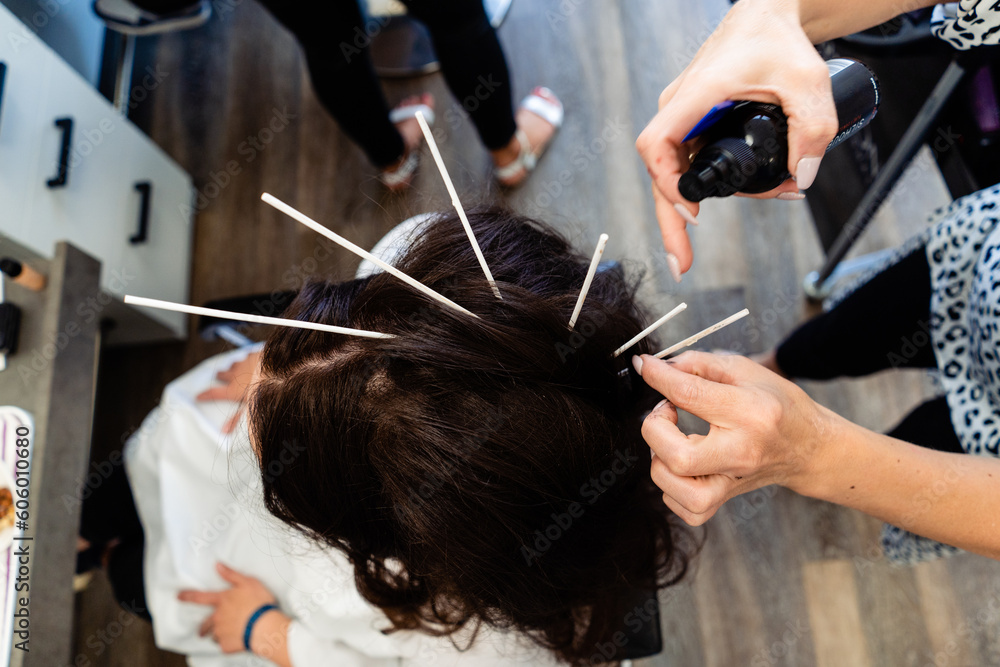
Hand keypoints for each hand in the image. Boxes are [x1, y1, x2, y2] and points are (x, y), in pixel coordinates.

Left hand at [178, 562, 279, 653]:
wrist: (265, 626)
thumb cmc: (258, 602)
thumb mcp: (248, 582)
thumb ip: (231, 575)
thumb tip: (218, 565)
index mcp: (222, 601)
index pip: (200, 597)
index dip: (188, 596)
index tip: (178, 596)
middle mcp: (217, 617)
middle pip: (205, 624)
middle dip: (203, 628)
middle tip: (202, 631)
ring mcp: (220, 632)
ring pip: (214, 635)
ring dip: (218, 635)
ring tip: (229, 634)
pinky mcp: (226, 645)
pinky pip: (223, 645)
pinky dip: (228, 643)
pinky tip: (237, 640)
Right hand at [196, 350, 261, 432]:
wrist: (282, 368)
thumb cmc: (267, 391)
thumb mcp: (251, 408)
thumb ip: (237, 419)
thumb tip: (224, 431)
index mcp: (234, 390)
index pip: (215, 393)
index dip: (205, 395)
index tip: (197, 396)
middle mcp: (236, 375)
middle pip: (224, 374)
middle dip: (220, 375)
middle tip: (218, 375)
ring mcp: (246, 363)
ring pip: (235, 364)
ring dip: (233, 366)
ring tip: (232, 367)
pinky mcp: (256, 354)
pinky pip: (248, 355)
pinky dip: (247, 357)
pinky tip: (251, 357)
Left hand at [634, 351, 837, 524]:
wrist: (809, 448)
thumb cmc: (777, 405)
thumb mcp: (745, 371)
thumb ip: (699, 364)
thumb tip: (659, 367)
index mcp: (750, 412)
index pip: (689, 395)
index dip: (658, 377)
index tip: (645, 366)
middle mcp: (741, 452)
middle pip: (678, 458)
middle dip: (655, 429)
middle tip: (666, 411)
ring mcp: (732, 481)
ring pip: (675, 488)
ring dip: (659, 460)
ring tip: (672, 440)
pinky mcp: (725, 500)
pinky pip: (685, 509)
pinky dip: (670, 488)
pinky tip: (680, 466)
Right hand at [635, 0, 837, 274]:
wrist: (769, 16)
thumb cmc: (779, 40)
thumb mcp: (808, 81)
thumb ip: (812, 129)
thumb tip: (801, 177)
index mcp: (695, 95)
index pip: (656, 144)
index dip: (667, 182)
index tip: (693, 211)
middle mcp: (681, 109)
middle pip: (662, 172)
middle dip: (672, 222)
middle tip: (683, 264)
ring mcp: (687, 118)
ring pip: (686, 172)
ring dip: (722, 196)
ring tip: (780, 194)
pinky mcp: (698, 124)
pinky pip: (700, 161)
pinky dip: (726, 182)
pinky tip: (766, 187)